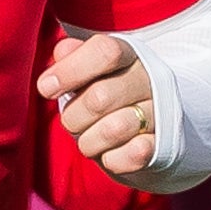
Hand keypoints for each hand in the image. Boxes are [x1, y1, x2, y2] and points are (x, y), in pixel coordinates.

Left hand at [40, 30, 161, 183]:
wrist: (148, 130)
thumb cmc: (107, 94)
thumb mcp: (88, 71)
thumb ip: (72, 58)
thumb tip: (62, 51)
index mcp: (130, 55)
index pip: (105, 51)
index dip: (69, 71)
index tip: (47, 88)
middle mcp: (151, 80)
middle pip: (100, 97)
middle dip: (73, 117)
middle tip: (73, 120)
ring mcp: (161, 113)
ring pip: (113, 130)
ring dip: (89, 141)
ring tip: (90, 138)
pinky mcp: (164, 146)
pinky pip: (132, 155)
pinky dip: (110, 158)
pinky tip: (109, 152)